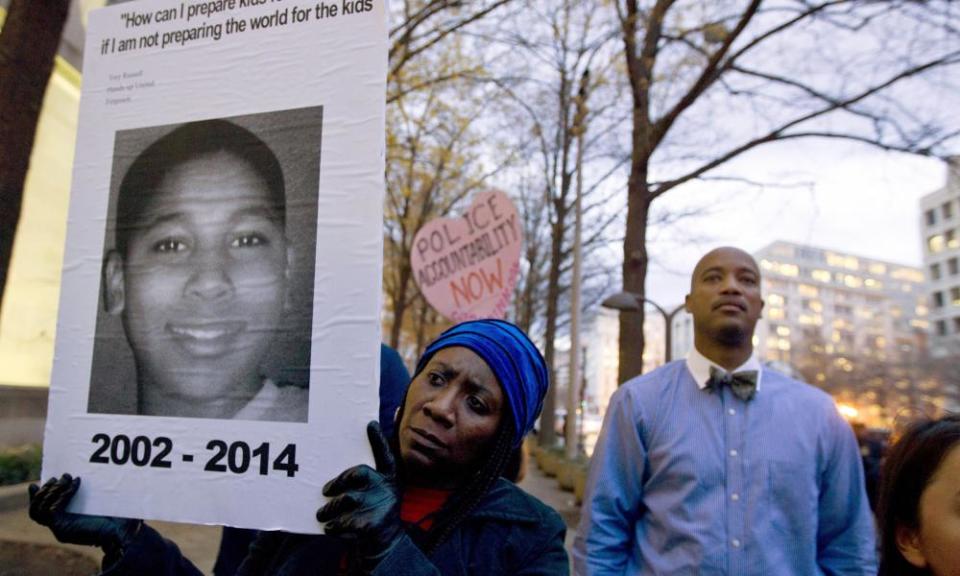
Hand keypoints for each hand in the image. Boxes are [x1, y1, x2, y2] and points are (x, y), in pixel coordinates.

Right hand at [28, 474, 140, 551]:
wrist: (123, 531)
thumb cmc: (116, 517)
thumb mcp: (99, 504)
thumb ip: (89, 495)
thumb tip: (81, 477)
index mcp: (65, 521)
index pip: (40, 511)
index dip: (37, 497)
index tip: (39, 482)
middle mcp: (59, 527)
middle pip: (36, 510)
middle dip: (44, 491)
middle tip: (58, 477)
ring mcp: (59, 529)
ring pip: (40, 510)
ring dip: (51, 491)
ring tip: (65, 478)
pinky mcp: (62, 529)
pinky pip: (52, 510)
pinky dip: (61, 495)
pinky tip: (75, 484)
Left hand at [317, 421, 402, 569]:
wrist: (386, 542)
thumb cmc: (374, 510)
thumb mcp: (377, 491)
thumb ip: (364, 477)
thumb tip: (345, 458)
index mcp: (389, 478)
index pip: (385, 455)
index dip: (378, 440)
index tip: (370, 424)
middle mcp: (387, 489)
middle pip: (359, 473)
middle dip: (338, 480)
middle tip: (325, 490)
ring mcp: (380, 506)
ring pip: (346, 499)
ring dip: (330, 508)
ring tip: (321, 514)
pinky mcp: (371, 525)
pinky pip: (344, 521)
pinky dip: (333, 526)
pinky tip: (329, 528)